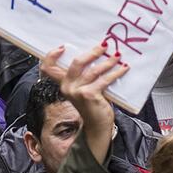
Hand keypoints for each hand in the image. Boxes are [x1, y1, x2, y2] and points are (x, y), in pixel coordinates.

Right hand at [39, 43, 128, 163]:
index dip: (51, 56)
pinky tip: (124, 68)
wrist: (96, 126)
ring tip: (117, 56)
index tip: (62, 47)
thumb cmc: (92, 105)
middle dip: (92, 53)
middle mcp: (67, 87)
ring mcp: (77, 92)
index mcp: (63, 84)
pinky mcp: (89, 95)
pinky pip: (104, 79)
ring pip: (93, 70)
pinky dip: (116, 73)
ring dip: (108, 61)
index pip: (48, 68)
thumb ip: (83, 75)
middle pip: (75, 63)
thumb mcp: (83, 88)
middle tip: (104, 46)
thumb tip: (98, 53)